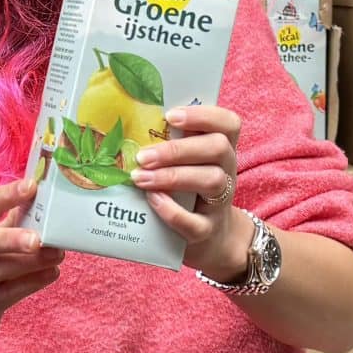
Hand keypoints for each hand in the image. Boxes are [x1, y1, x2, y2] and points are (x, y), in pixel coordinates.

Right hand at [0, 179, 62, 347]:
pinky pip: (5, 294)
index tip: (32, 186)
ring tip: (56, 254)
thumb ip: (14, 220)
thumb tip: (48, 197)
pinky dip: (31, 283)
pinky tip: (51, 273)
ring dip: (27, 263)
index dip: (7, 195)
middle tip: (38, 238)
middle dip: (8, 238)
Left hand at [132, 104, 250, 282]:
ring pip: (211, 180)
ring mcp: (220, 202)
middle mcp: (227, 171)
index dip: (203, 115)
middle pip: (218, 148)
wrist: (209, 237)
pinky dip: (172, 211)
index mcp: (221, 148)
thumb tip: (124, 125)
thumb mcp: (186, 165)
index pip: (228, 123)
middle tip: (143, 157)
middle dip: (178, 149)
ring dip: (172, 176)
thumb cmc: (188, 190)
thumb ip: (168, 145)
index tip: (170, 116)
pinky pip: (196, 222)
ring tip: (140, 178)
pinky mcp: (209, 230)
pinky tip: (152, 201)